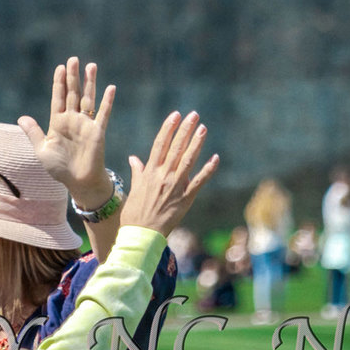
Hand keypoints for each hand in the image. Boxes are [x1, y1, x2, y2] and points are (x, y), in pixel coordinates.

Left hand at [18, 57, 115, 207]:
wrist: (78, 182)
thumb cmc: (60, 168)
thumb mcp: (42, 150)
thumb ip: (34, 133)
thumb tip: (21, 118)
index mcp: (58, 122)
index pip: (58, 98)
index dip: (59, 83)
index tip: (60, 67)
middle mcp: (72, 120)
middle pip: (73, 93)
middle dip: (73, 77)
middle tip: (73, 59)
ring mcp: (86, 124)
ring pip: (88, 99)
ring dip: (90, 83)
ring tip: (91, 66)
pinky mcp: (98, 132)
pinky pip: (103, 114)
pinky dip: (108, 101)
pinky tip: (110, 88)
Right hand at [119, 111, 218, 238]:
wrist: (141, 234)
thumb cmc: (135, 213)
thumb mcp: (135, 189)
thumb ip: (138, 172)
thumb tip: (134, 158)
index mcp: (150, 172)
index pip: (160, 144)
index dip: (168, 128)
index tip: (175, 115)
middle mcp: (163, 176)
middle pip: (176, 148)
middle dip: (185, 130)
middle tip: (194, 114)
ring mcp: (175, 186)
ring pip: (188, 160)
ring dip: (196, 143)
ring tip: (203, 128)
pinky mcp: (185, 199)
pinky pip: (199, 182)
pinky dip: (208, 170)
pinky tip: (215, 158)